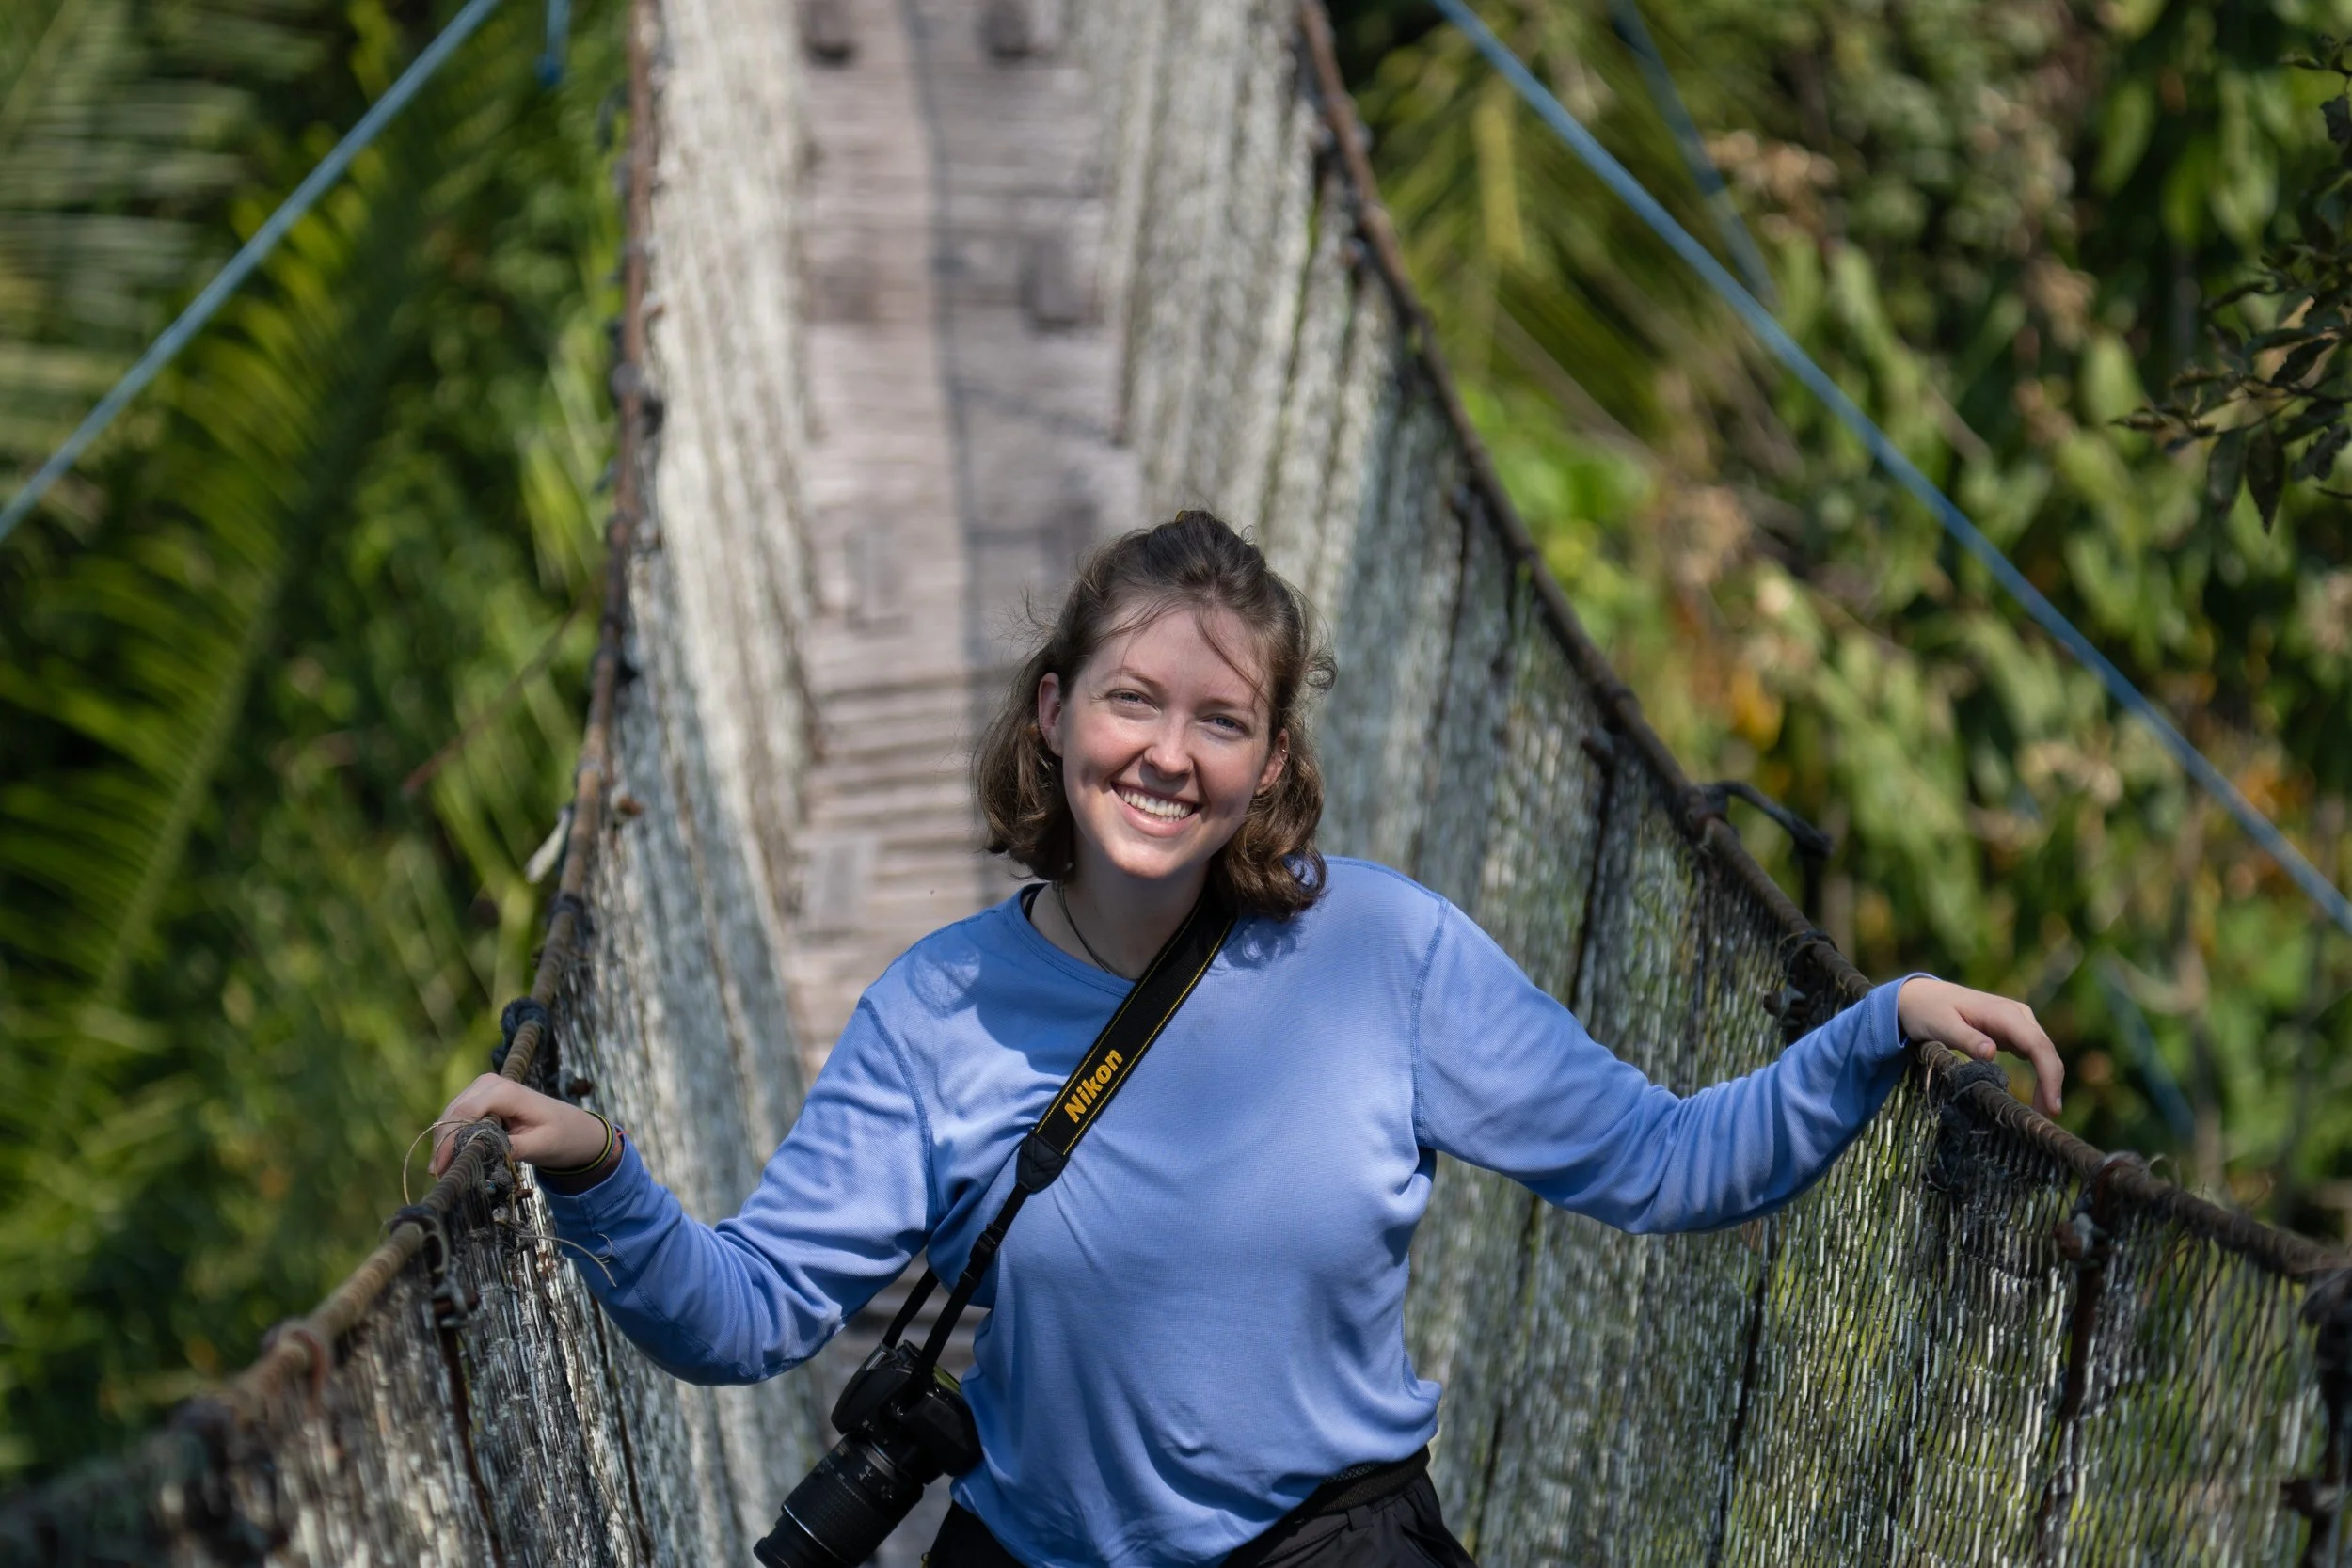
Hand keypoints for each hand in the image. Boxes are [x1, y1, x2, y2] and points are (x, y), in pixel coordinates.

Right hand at [430, 1073, 609, 1175]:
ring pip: (452, 1115)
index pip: (465, 1113)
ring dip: (446, 1142)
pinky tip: (453, 1159)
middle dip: (443, 1144)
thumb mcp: (541, 1146)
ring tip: (444, 1172)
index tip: (442, 1168)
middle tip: (440, 1175)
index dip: (449, 1140)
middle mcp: (490, 1083)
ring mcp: (484, 1088)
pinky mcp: (481, 1098)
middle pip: (453, 1113)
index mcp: (506, 1091)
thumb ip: (512, 1148)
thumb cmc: (562, 1136)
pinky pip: (459, 1116)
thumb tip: (480, 1154)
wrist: (574, 1128)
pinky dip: (453, 1137)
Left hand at [1897, 977, 2063, 1117]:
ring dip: (2047, 1082)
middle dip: (2052, 1085)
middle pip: (2046, 1051)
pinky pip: (2033, 1054)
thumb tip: (1992, 1053)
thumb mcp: (1941, 1025)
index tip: (2051, 1105)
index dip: (2049, 1075)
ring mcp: (2017, 1022)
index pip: (2037, 1045)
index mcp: (2003, 1013)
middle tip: (2047, 1118)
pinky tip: (2035, 1097)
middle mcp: (2017, 1015)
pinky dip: (2039, 1075)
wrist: (1921, 996)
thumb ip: (1966, 1038)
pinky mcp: (2012, 1031)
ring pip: (2043, 1053)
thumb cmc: (1929, 1011)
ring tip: (2041, 1113)